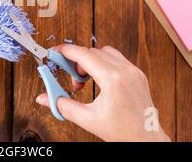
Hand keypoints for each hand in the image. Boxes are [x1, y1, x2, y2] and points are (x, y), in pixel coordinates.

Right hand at [35, 45, 169, 141]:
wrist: (147, 140)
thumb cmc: (122, 132)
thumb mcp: (88, 119)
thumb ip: (62, 105)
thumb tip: (44, 98)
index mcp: (112, 80)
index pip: (83, 55)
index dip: (65, 51)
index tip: (54, 51)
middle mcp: (125, 71)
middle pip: (92, 52)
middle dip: (77, 63)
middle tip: (72, 81)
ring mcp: (134, 71)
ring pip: (105, 52)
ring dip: (91, 61)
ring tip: (86, 81)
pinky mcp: (138, 74)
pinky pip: (117, 59)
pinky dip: (104, 64)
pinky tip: (99, 80)